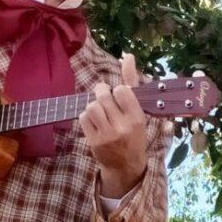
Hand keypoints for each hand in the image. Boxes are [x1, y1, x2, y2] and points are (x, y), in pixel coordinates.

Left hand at [79, 53, 146, 198]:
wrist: (125, 165)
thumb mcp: (138, 110)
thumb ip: (132, 82)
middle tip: (105, 100)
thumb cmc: (133, 132)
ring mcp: (107, 135)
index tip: (120, 98)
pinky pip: (83, 117)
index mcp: (137, 118)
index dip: (118, 91)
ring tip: (101, 112)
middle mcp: (123, 126)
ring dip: (94, 105)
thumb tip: (128, 56)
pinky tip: (95, 121)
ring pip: (92, 106)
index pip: (121, 90)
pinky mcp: (94, 141)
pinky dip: (87, 116)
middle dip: (102, 94)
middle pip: (104, 96)